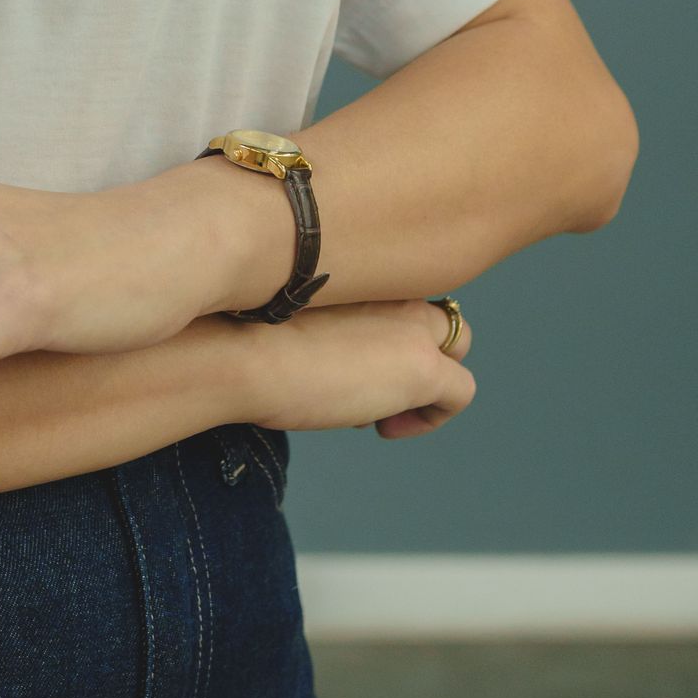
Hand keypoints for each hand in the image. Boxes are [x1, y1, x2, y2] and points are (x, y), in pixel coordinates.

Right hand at [241, 297, 475, 441]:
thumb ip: (325, 319)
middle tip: (368, 386)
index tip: (350, 359)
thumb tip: (330, 358)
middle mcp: (398, 288)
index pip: (403, 293)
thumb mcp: (289, 309)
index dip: (387, 332)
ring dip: (424, 382)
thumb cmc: (243, 332)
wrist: (237, 349)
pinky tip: (384, 427)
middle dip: (414, 353)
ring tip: (373, 410)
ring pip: (456, 348)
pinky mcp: (424, 368)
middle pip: (439, 316)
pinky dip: (431, 417)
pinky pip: (460, 394)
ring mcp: (415, 327)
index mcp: (367, 270)